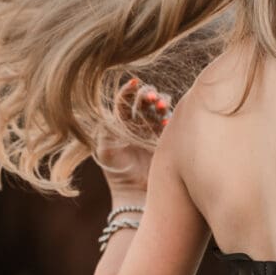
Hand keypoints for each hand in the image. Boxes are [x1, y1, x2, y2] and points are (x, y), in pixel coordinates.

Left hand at [94, 77, 172, 197]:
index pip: (126, 100)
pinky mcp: (167, 139)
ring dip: (161, 103)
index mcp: (121, 123)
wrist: (134, 191)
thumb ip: (105, 127)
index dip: (129, 90)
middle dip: (148, 95)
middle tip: (150, 98)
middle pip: (145, 101)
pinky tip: (166, 122)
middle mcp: (138, 124)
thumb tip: (106, 107)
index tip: (134, 83)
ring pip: (160, 108)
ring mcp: (154, 130)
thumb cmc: (116, 171)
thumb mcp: (104, 147)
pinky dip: (169, 119)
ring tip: (160, 106)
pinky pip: (171, 123)